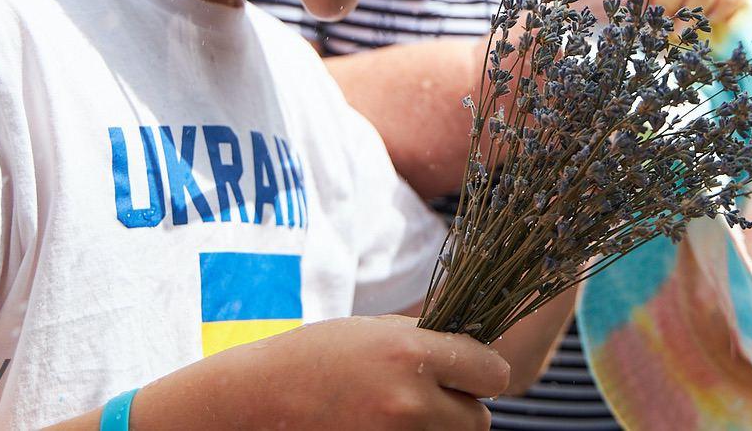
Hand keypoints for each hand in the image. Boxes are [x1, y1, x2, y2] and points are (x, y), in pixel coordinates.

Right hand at [127, 315, 509, 430]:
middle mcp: (409, 400)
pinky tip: (390, 427)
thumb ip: (428, 340)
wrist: (260, 397)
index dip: (482, 371)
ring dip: (442, 429)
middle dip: (463, 408)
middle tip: (433, 396)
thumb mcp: (376, 331)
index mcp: (411, 354)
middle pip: (480, 420)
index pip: (491, 372)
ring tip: (405, 412)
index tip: (470, 370)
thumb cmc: (318, 355)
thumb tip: (477, 353)